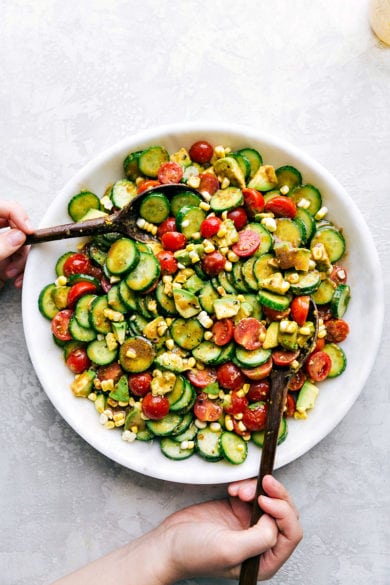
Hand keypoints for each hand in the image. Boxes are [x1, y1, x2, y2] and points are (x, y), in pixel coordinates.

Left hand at [0, 200, 32, 288]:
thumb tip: (19, 236)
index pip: (4, 207)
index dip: (18, 215)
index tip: (29, 231)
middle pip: (16, 227)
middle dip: (23, 243)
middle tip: (22, 255)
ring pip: (20, 245)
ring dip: (22, 261)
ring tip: (12, 274)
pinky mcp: (2, 262)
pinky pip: (18, 261)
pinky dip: (20, 270)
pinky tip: (16, 280)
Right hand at [158, 474, 301, 581]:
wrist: (167, 544)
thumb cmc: (193, 554)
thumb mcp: (230, 550)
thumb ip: (260, 538)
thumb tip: (275, 521)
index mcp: (265, 561)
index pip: (291, 534)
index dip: (282, 513)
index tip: (264, 500)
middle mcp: (261, 544)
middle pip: (285, 514)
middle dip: (275, 495)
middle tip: (263, 482)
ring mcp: (249, 526)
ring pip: (270, 500)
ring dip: (258, 489)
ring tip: (240, 490)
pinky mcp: (237, 510)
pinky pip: (253, 493)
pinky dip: (246, 486)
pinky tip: (233, 489)